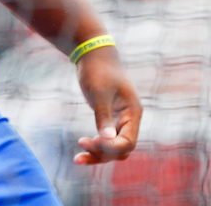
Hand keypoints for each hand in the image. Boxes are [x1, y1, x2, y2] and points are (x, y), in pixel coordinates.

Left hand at [73, 46, 141, 164]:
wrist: (92, 52)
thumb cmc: (98, 69)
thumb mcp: (99, 92)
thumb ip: (104, 116)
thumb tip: (108, 139)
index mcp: (133, 112)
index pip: (128, 142)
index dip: (110, 147)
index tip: (91, 140)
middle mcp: (129, 119)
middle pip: (121, 150)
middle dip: (103, 153)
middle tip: (81, 146)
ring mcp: (120, 120)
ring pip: (113, 148)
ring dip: (98, 154)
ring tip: (77, 159)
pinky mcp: (109, 118)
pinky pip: (106, 139)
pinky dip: (95, 146)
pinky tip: (82, 148)